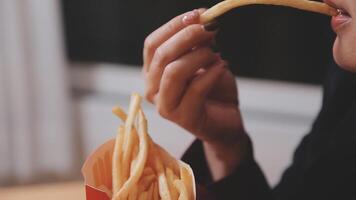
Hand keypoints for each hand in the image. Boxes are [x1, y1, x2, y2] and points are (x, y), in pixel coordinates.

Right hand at [143, 9, 248, 179]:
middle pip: (162, 56)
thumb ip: (198, 42)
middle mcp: (152, 89)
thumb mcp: (204, 59)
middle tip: (212, 28)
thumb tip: (201, 18)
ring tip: (216, 54)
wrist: (226, 118)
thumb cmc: (213, 88)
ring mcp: (165, 106)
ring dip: (199, 56)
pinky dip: (212, 73)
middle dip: (188, 36)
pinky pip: (196, 89)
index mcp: (152, 72)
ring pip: (174, 72)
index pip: (152, 44)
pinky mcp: (183, 118)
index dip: (174, 26)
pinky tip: (223, 66)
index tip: (198, 14)